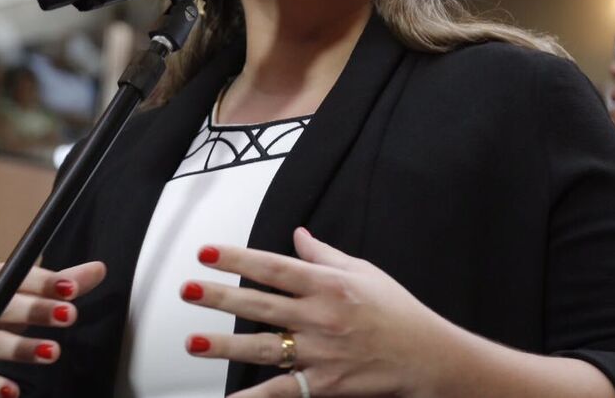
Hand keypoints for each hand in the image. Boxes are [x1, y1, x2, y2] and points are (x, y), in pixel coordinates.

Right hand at [0, 260, 106, 397]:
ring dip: (23, 348)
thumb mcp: (22, 292)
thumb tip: (99, 269)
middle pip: (7, 306)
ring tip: (53, 352)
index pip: (19, 277)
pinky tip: (13, 391)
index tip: (71, 288)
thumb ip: (60, 282)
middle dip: (38, 310)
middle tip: (70, 315)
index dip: (46, 282)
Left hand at [180, 228, 446, 396]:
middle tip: (187, 289)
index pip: (273, 267)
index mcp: (328, 284)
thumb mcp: (363, 271)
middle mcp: (320, 316)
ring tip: (192, 342)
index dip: (238, 259)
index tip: (207, 253)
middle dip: (219, 298)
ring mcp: (320, 353)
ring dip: (225, 346)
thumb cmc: (396, 310)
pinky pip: (282, 391)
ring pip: (263, 348)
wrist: (427, 355)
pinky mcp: (323, 384)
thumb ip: (324, 255)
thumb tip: (297, 234)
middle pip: (260, 305)